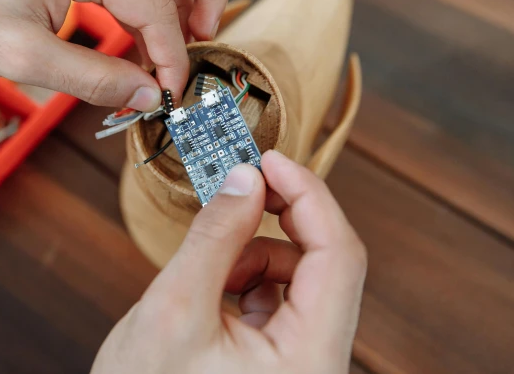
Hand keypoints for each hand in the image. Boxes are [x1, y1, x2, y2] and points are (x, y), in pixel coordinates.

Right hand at [92, 150, 366, 373]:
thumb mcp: (174, 308)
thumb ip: (215, 237)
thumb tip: (245, 179)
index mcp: (309, 359)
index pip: (339, 256)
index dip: (309, 196)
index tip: (269, 160)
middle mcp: (319, 361)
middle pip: (328, 263)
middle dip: (282, 218)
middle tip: (243, 185)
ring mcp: (303, 360)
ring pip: (302, 276)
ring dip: (258, 251)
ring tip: (211, 270)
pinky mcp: (282, 354)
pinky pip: (282, 294)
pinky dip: (249, 274)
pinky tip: (216, 289)